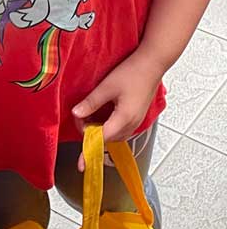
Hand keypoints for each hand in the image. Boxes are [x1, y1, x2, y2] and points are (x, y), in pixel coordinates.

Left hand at [72, 48, 162, 170]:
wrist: (152, 64)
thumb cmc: (132, 73)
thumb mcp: (107, 87)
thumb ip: (91, 103)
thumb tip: (76, 114)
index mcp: (124, 119)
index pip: (102, 140)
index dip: (89, 150)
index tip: (82, 164)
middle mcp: (131, 124)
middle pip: (107, 139)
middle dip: (90, 133)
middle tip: (80, 116)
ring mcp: (135, 122)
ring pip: (113, 135)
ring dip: (99, 129)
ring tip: (88, 114)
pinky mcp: (135, 117)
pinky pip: (119, 129)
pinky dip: (107, 126)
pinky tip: (100, 114)